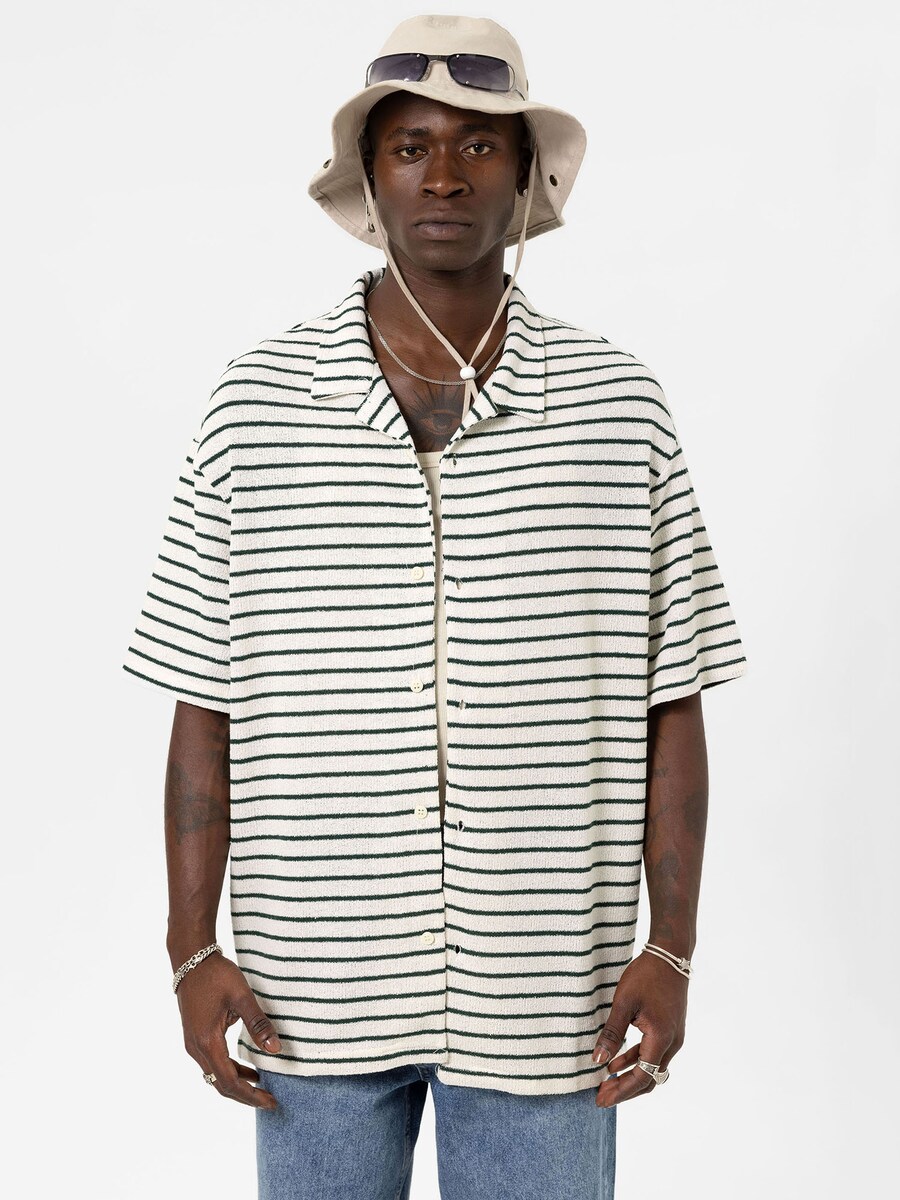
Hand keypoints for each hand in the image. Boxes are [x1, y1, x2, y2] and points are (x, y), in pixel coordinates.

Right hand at [176, 952, 280, 1108]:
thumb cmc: (217, 975)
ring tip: (261, 1086)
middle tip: (270, 1100)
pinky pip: (212, 1063)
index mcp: (207, 1042)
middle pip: (220, 1084)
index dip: (250, 1095)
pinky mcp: (194, 1037)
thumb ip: (258, 1024)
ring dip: (237, 1084)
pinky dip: (229, 1071)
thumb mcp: (241, 997)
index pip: (229, 1081)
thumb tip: (276, 1050)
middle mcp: (196, 1048)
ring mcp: (192, 1044)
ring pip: (215, 1076)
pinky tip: (246, 1069)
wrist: (191, 960)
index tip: (270, 1101)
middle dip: (245, 1095)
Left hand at [591, 950, 687, 1106]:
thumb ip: (611, 1033)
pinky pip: (653, 1053)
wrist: (671, 955)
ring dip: (629, 1076)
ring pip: (651, 1067)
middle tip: (600, 1097)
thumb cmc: (646, 975)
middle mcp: (672, 1043)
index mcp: (662, 1038)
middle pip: (649, 1078)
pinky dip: (635, 1060)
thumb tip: (598, 1061)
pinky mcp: (670, 1029)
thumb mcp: (624, 1003)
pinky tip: (616, 1062)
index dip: (621, 1091)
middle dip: (624, 1089)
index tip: (600, 1099)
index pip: (641, 1076)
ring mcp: (674, 1037)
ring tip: (605, 1082)